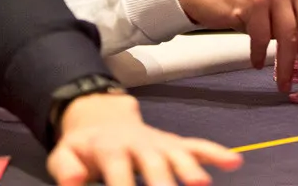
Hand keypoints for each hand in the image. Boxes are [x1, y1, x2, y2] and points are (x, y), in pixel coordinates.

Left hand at [47, 92, 241, 185]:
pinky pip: (196, 146)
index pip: (117, 166)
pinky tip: (234, 162)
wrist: (104, 118)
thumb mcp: (63, 152)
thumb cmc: (84, 146)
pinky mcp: (174, 144)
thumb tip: (75, 180)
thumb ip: (65, 167)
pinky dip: (214, 152)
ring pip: (179, 154)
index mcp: (109, 147)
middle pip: (154, 163)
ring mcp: (159, 143)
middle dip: (163, 183)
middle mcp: (139, 143)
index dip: (122, 184)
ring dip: (192, 169)